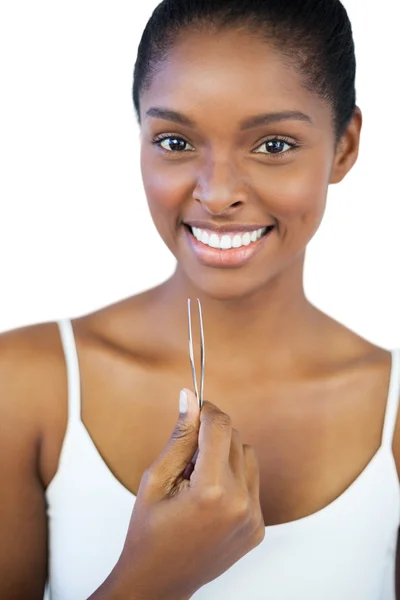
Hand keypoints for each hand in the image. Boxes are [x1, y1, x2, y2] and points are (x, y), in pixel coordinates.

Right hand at [115, 388, 264, 599]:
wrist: (158, 582)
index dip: (207, 410)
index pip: (220, 426)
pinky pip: (252, 483)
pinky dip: (234, 480)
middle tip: (186, 459)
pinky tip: (211, 500)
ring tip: (199, 480)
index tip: (195, 409)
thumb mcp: (156, 478)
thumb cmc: (148, 531)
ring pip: (247, 457)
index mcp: (211, 490)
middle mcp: (240, 503)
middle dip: (211, 437)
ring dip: (225, 457)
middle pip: (234, 438)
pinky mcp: (258, 528)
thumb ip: (179, 436)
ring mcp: (253, 518)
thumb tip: (190, 397)